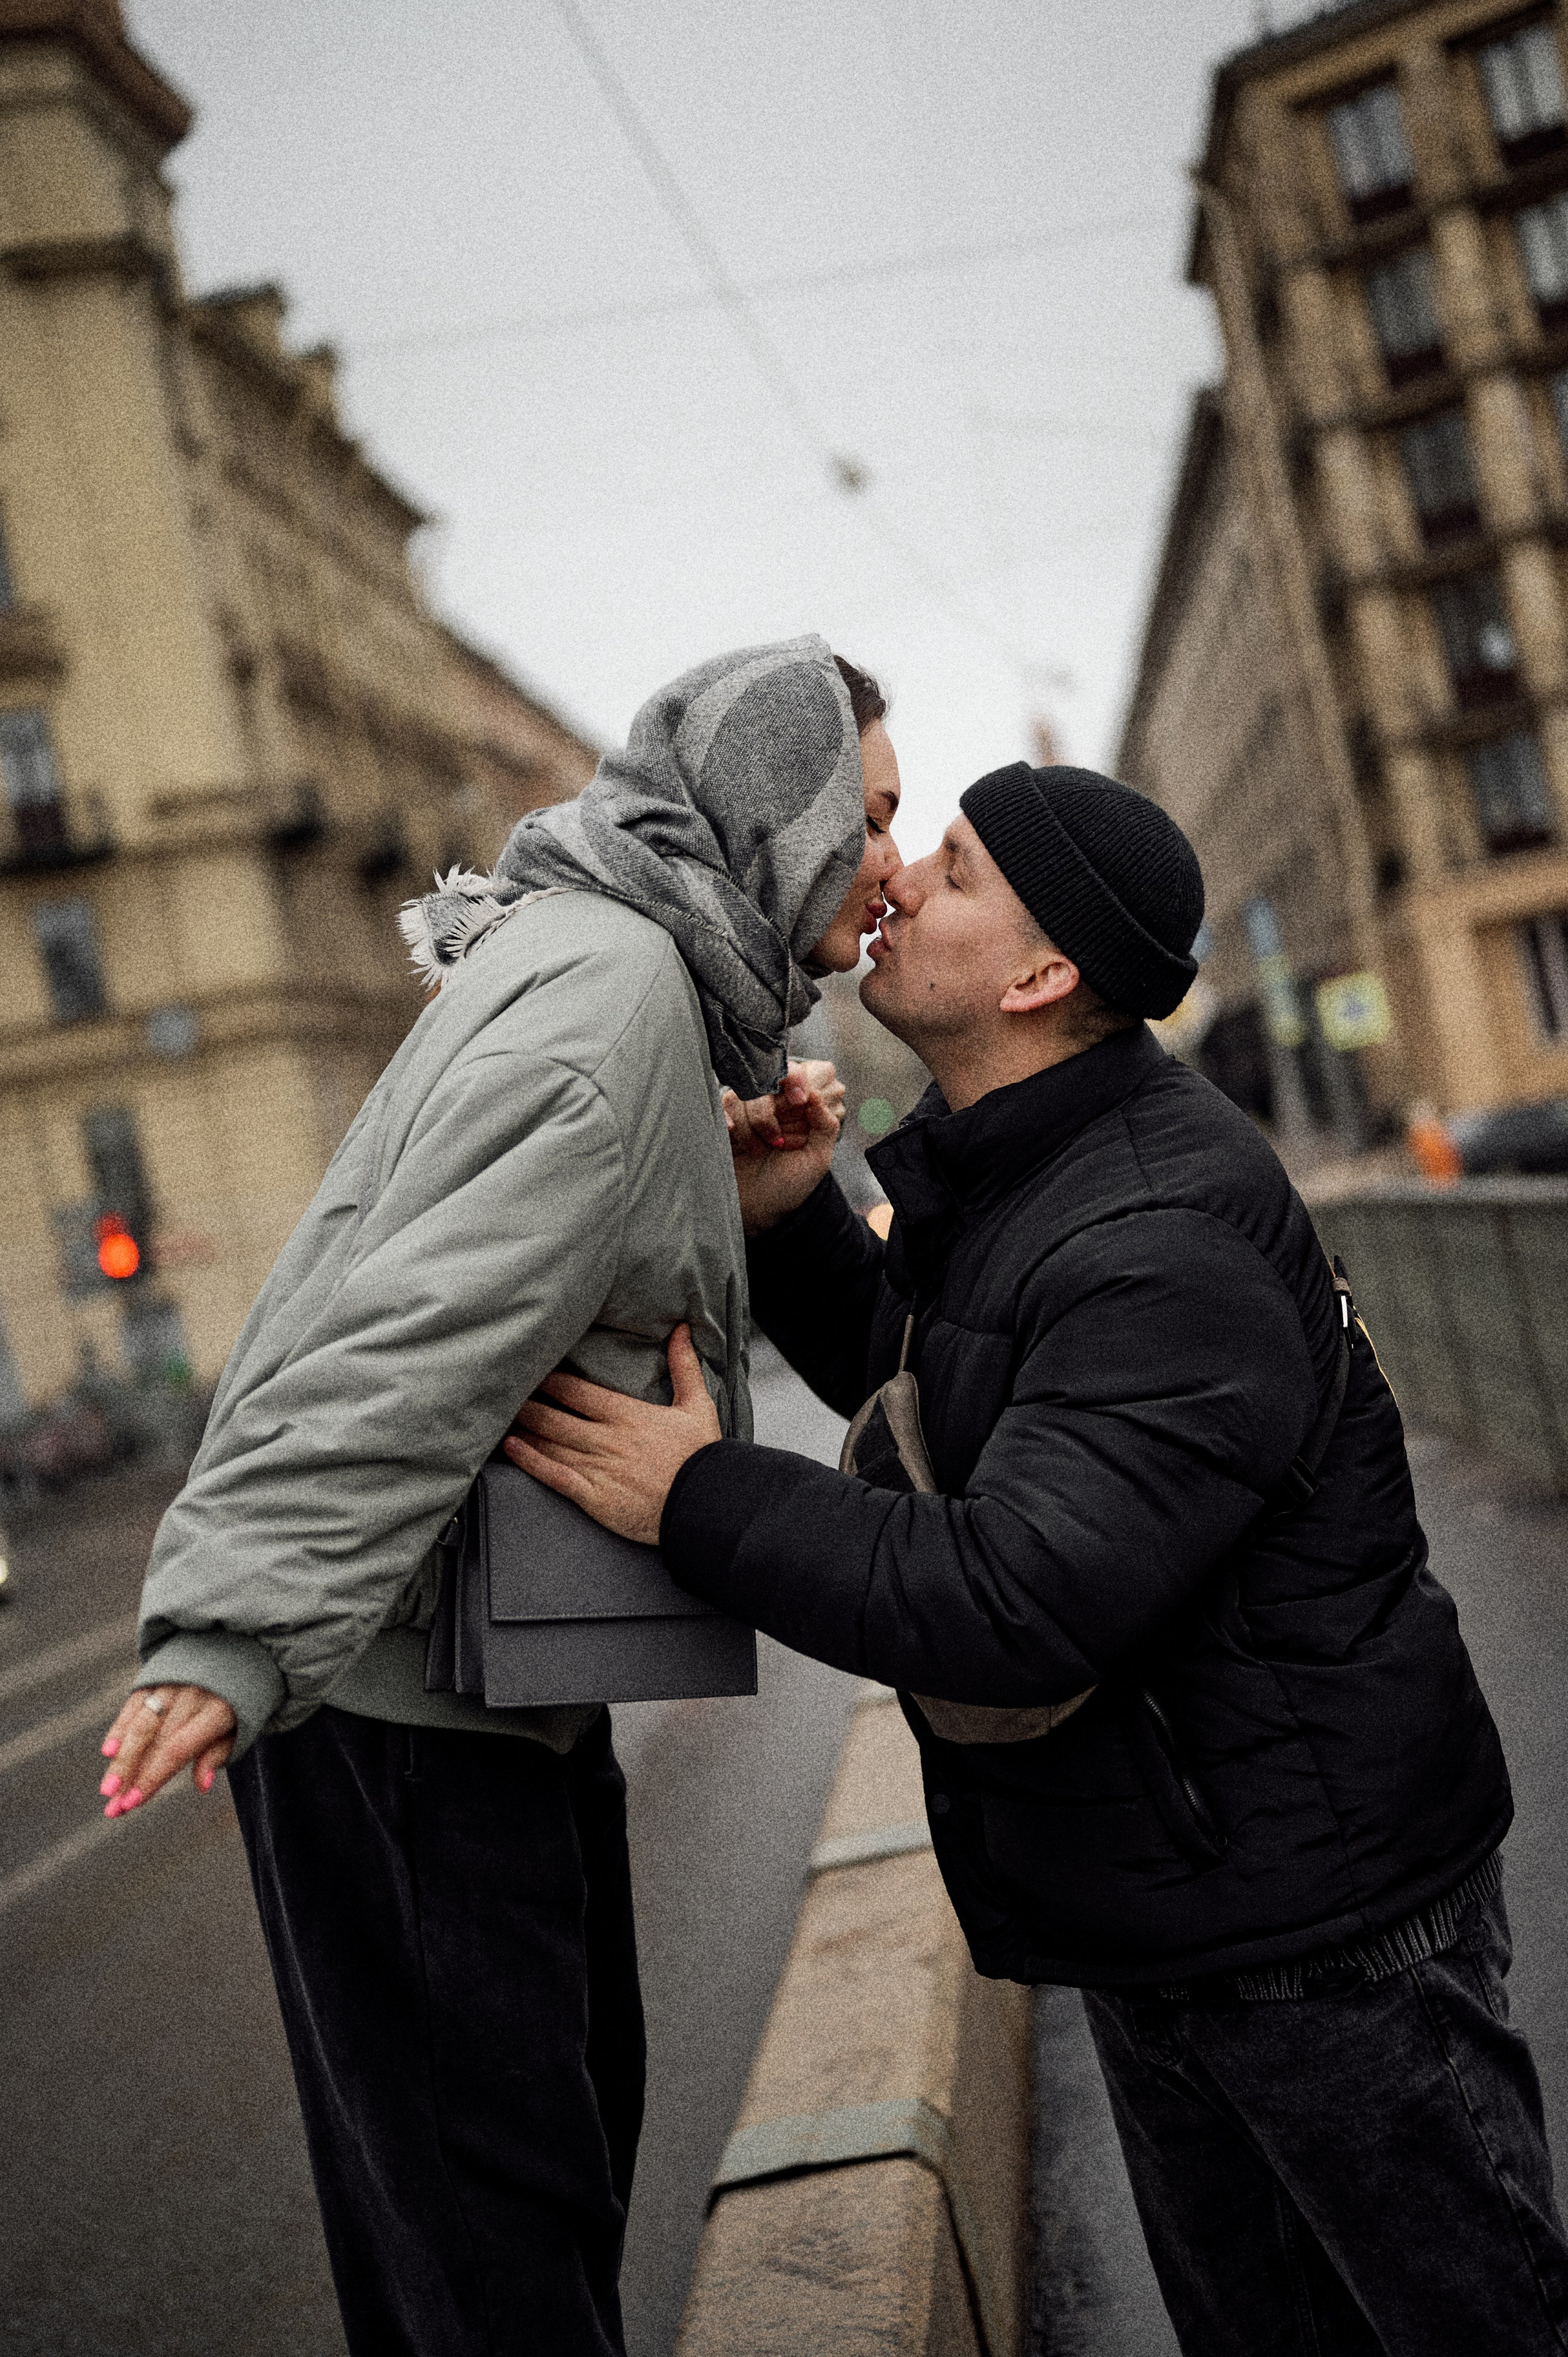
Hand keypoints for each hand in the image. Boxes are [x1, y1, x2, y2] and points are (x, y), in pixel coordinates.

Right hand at [97, 1684, 236, 1815]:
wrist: (237, 1651)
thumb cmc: (239, 1700)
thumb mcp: (241, 1726)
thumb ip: (218, 1753)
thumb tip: (203, 1786)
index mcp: (216, 1711)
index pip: (176, 1750)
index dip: (152, 1777)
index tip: (133, 1803)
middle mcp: (190, 1696)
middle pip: (153, 1741)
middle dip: (130, 1777)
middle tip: (113, 1808)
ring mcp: (171, 1685)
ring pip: (140, 1724)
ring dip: (121, 1759)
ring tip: (107, 1789)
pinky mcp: (155, 1678)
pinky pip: (134, 1704)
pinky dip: (120, 1727)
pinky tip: (108, 1751)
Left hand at [503, 1323, 721, 1544]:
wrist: (708, 1507)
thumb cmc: (703, 1457)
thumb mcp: (698, 1406)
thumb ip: (684, 1366)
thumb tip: (681, 1330)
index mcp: (629, 1416)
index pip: (578, 1392)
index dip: (550, 1380)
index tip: (531, 1370)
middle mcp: (608, 1439)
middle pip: (556, 1416)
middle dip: (527, 1403)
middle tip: (503, 1391)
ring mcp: (599, 1469)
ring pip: (551, 1443)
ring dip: (524, 1429)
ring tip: (500, 1418)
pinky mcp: (595, 1497)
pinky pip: (555, 1476)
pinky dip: (530, 1461)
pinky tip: (511, 1449)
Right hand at [724, 1058, 844, 1234]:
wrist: (760, 1212)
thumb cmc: (790, 1186)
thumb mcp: (817, 1158)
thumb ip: (825, 1124)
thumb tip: (814, 1093)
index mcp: (795, 1108)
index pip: (792, 1074)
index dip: (794, 1080)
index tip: (800, 1099)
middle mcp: (769, 1105)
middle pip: (764, 1081)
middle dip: (770, 1111)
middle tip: (777, 1141)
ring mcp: (744, 1113)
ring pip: (741, 1096)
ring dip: (751, 1126)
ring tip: (758, 1151)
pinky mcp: (723, 1123)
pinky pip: (723, 1108)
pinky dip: (731, 1123)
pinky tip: (734, 1138)